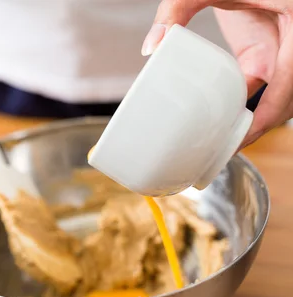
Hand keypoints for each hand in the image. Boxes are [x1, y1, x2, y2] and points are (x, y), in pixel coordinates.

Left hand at [142, 0, 292, 146]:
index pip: (290, 85)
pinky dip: (247, 99)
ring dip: (252, 117)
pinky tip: (222, 113)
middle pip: (288, 98)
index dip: (267, 118)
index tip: (239, 139)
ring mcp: (288, 44)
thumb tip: (151, 47)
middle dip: (258, 126)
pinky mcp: (273, 43)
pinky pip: (266, 80)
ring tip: (217, 140)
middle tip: (221, 149)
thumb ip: (179, 8)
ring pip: (280, 93)